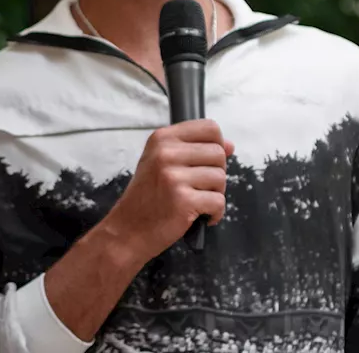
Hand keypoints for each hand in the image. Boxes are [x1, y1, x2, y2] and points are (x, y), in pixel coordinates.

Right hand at [101, 119, 233, 261]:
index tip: (207, 161)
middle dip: (215, 174)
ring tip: (194, 201)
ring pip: (220, 178)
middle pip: (218, 154)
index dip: (217, 145)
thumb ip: (193, 149)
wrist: (128, 230)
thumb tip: (230, 145)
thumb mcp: (161, 162)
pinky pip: (218, 202)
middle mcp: (166, 153)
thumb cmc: (147, 197)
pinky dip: (214, 213)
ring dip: (214, 194)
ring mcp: (174, 176)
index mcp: (162, 139)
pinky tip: (197, 216)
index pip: (210, 128)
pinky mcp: (183, 200)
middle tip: (197, 188)